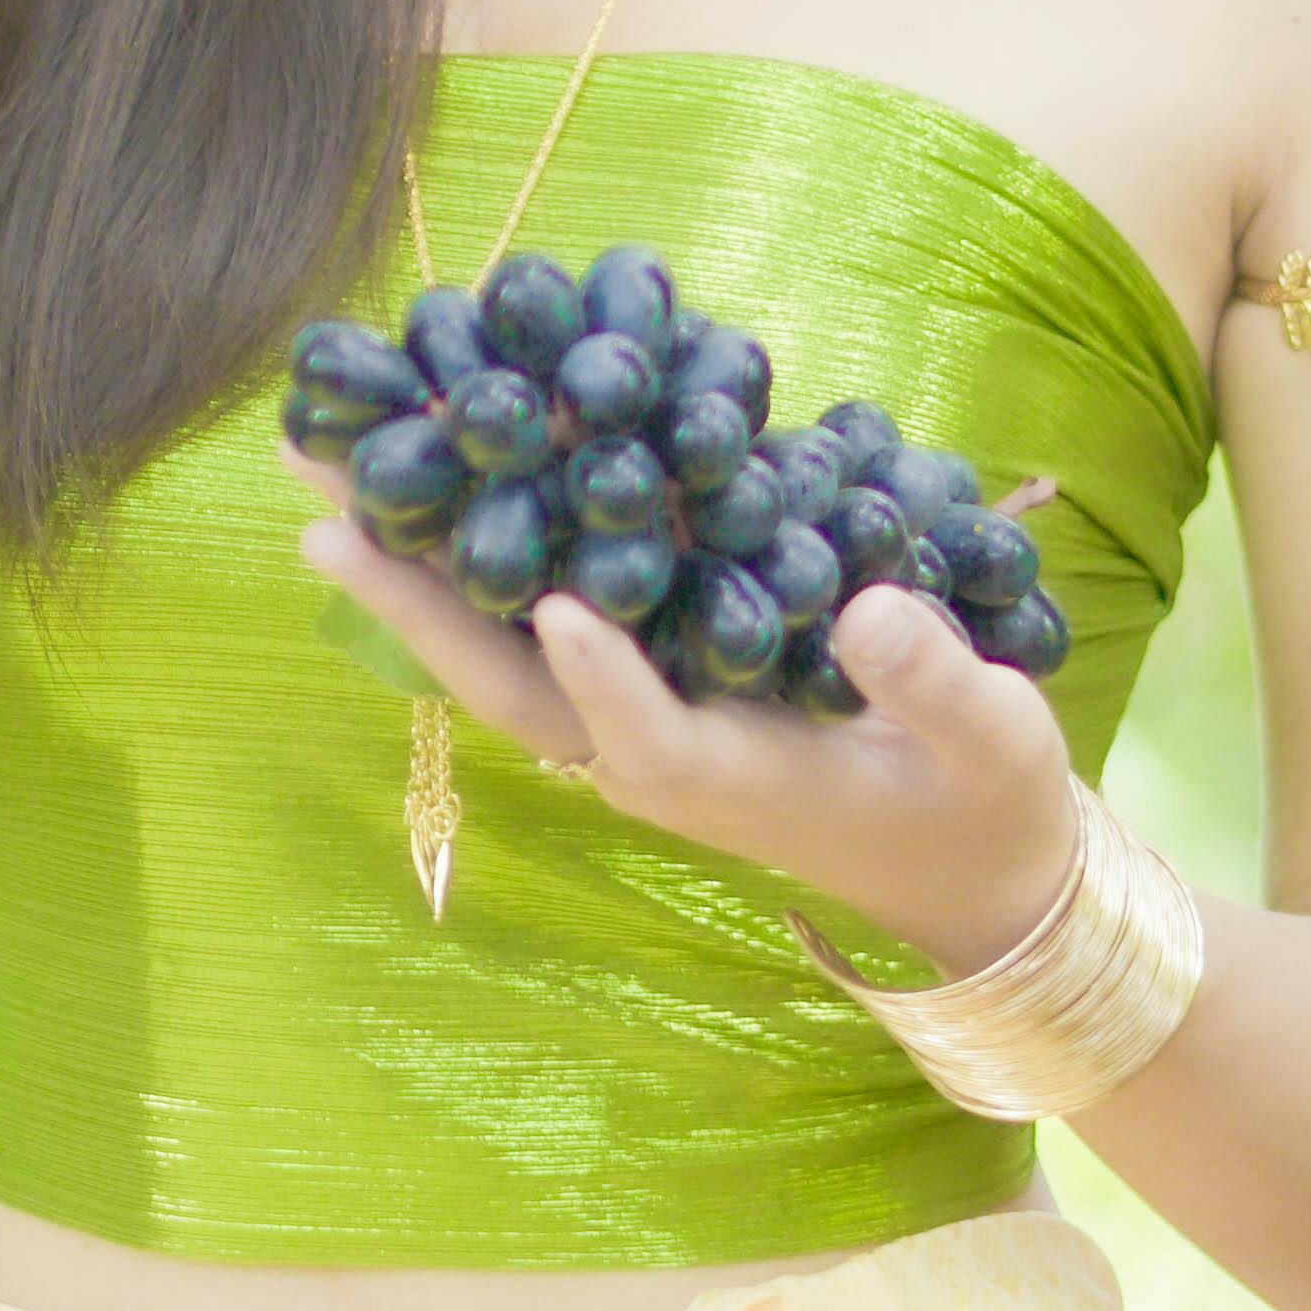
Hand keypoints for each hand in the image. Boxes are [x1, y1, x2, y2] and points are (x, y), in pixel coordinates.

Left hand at [283, 438, 1079, 977]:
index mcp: (729, 780)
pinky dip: (472, 537)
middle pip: (507, 677)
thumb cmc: (982, 801)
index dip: (604, 677)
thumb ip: (934, 685)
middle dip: (409, 592)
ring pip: (494, 636)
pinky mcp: (638, 672)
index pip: (645, 737)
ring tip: (318, 456)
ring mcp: (630, 713)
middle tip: (313, 497)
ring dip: (406, 552)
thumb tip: (871, 611)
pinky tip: (424, 460)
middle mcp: (647, 751)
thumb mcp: (997, 743)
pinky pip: (530, 607)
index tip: (560, 608)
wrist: (960, 855)